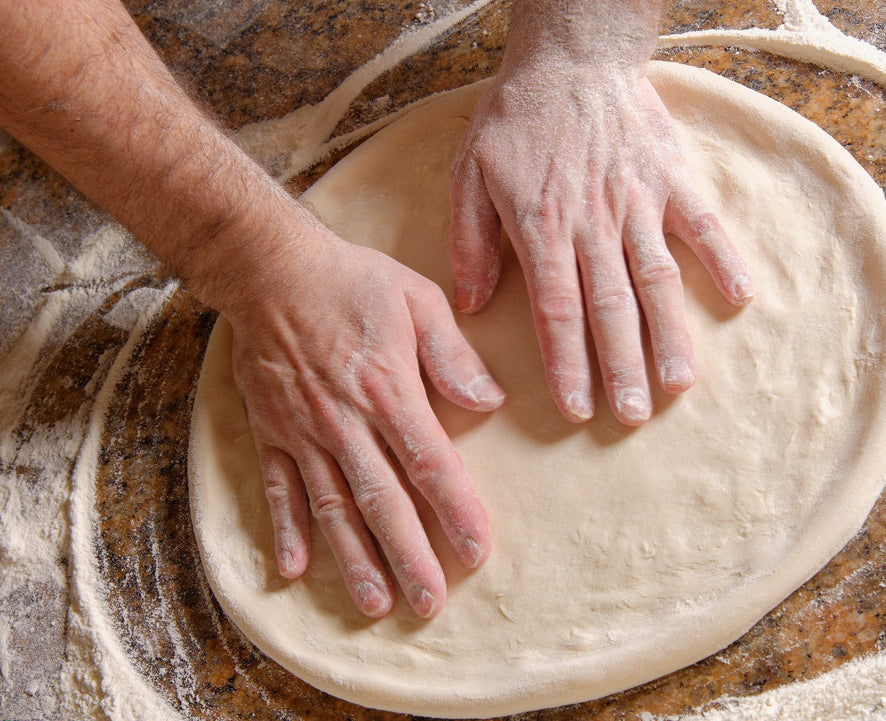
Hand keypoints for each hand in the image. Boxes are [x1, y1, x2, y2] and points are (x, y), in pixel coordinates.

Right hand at [227, 233, 503, 618]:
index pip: (429, 462)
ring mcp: (303, 432)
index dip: (454, 510)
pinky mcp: (271, 431)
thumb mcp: (418, 300)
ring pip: (331, 506)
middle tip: (429, 604)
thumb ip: (454, 355)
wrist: (268, 267)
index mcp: (388, 390)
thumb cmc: (351, 281)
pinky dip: (285, 529)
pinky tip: (293, 569)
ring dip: (352, 558)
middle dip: (409, 555)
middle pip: (381, 500)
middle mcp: (345, 422)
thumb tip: (490, 401)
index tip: (477, 552)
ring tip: (373, 604)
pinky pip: (278, 488)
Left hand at [450, 64, 752, 425]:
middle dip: (622, 367)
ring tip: (680, 383)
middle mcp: (594, 222)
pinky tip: (741, 298)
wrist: (571, 57)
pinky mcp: (672, 179)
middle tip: (634, 417)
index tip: (578, 410)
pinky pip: (703, 224)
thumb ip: (469, 242)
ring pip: (657, 279)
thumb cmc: (516, 118)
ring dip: (670, 334)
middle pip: (611, 308)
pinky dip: (723, 259)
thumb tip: (472, 305)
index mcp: (542, 227)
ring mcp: (639, 201)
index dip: (568, 364)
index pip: (557, 311)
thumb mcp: (470, 173)